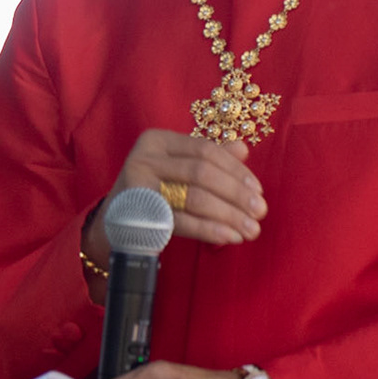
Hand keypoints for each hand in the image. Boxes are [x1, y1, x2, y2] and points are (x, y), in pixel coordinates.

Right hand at [85, 130, 265, 269]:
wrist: (117, 221)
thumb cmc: (155, 190)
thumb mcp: (179, 169)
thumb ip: (209, 158)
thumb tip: (243, 149)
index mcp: (157, 140)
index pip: (205, 149)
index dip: (236, 170)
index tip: (258, 190)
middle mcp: (144, 157)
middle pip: (202, 172)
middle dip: (236, 193)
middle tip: (260, 212)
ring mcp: (138, 184)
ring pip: (195, 197)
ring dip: (229, 215)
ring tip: (251, 230)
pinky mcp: (139, 212)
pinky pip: (182, 221)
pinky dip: (210, 230)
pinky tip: (230, 237)